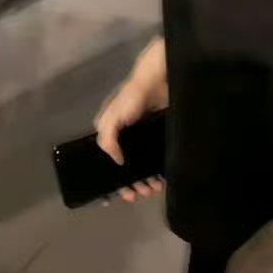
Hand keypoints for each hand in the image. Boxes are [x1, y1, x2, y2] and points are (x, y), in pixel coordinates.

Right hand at [93, 55, 167, 203]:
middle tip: (143, 193)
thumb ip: (108, 137)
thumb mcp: (113, 115)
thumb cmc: (133, 97)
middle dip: (135, 182)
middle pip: (130, 166)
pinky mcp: (161, 135)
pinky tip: (164, 179)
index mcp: (114, 133)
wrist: (160, 79)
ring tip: (155, 188)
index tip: (125, 194)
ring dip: (148, 179)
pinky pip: (159, 158)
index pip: (112, 162)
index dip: (116, 179)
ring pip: (145, 165)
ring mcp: (146, 137)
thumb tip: (117, 161)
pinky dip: (160, 170)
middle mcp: (129, 137)